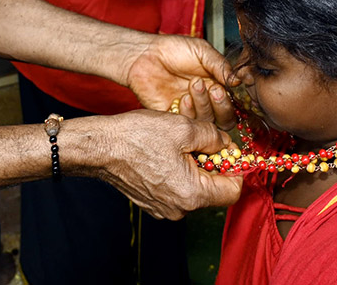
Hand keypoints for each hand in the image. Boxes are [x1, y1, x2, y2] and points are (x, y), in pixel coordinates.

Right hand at [92, 110, 242, 218]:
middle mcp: (180, 209)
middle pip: (213, 190)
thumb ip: (213, 136)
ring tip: (178, 145)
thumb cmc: (137, 137)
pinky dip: (178, 173)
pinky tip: (165, 154)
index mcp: (192, 195)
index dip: (236, 168)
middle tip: (200, 142)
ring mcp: (164, 209)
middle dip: (212, 165)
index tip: (228, 150)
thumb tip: (226, 144)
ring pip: (194, 189)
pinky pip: (177, 190)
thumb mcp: (183, 128)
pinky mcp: (152, 203)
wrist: (100, 147)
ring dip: (194, 167)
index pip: (233, 191)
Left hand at [126, 35, 237, 129]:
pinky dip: (188, 113)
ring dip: (204, 105)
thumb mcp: (202, 51)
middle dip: (221, 106)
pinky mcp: (175, 118)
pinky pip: (188, 126)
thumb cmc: (172, 49)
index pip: (234, 103)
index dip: (232, 100)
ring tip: (193, 86)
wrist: (145, 55)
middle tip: (212, 89)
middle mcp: (206, 101)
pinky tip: (182, 98)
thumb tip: (238, 81)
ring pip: (208, 122)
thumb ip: (221, 66)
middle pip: (225, 119)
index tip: (225, 88)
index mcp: (216, 85)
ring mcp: (191, 111)